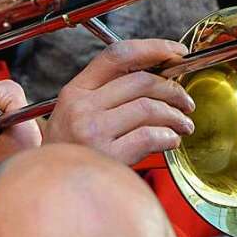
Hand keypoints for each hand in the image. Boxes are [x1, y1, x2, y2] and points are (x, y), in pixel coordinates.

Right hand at [43, 39, 194, 164]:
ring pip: (150, 108)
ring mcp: (92, 131)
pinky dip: (168, 137)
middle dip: (173, 90)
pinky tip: (171, 141)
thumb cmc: (69, 153)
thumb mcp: (74, 115)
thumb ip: (105, 93)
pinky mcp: (107, 156)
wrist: (51, 188)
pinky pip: (150, 136)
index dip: (153, 48)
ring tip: (183, 125)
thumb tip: (157, 77)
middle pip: (141, 81)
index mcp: (74, 91)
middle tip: (185, 103)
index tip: (177, 51)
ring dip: (175, 116)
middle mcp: (81, 107)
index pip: (117, 55)